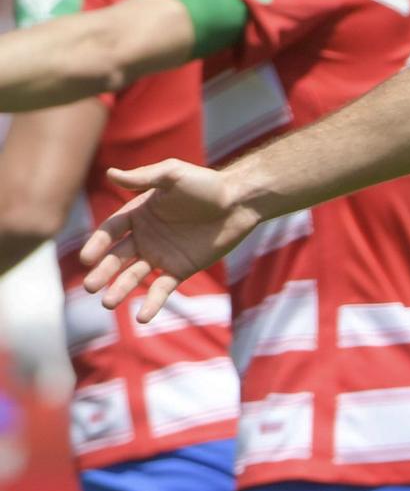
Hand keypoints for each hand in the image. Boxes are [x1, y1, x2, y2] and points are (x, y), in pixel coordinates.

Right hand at [80, 160, 262, 321]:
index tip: (87, 258)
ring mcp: (161, 254)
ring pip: (134, 275)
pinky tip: (143, 318)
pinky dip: (152, 303)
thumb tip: (110, 173)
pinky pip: (162, 288)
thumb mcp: (174, 174)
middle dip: (103, 271)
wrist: (240, 202)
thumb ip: (144, 177)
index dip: (98, 244)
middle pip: (117, 256)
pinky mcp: (180, 268)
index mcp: (138, 213)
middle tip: (90, 286)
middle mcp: (145, 236)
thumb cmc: (207, 184)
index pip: (110, 231)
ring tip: (107, 303)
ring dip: (120, 289)